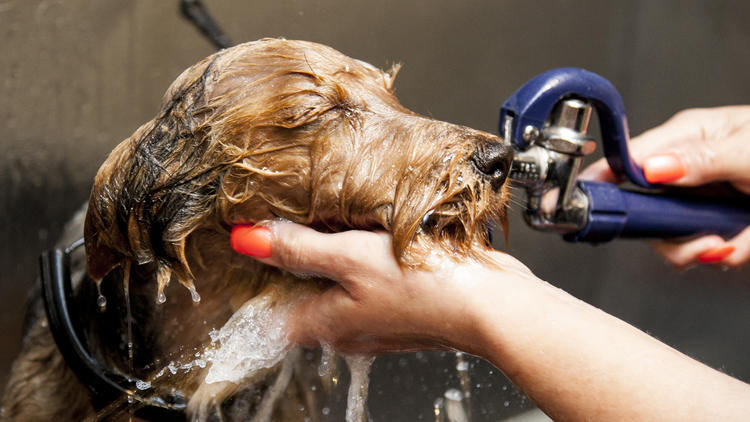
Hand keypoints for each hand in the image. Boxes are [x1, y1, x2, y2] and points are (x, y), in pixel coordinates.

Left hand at [229, 222, 537, 354]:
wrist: (494, 303)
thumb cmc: (427, 288)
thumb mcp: (349, 259)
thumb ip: (299, 249)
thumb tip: (248, 240)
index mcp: (328, 325)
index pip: (272, 310)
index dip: (258, 278)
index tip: (253, 244)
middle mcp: (351, 327)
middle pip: (306, 292)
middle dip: (297, 258)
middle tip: (291, 219)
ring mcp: (380, 316)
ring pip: (341, 281)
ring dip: (335, 252)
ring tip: (333, 217)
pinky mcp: (406, 300)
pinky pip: (372, 275)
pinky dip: (367, 253)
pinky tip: (374, 230)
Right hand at [580, 106, 749, 267]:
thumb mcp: (747, 151)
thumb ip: (699, 161)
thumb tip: (650, 168)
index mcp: (687, 138)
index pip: (627, 161)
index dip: (607, 186)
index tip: (599, 210)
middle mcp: (687, 169)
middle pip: (644, 211)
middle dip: (672, 236)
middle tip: (704, 242)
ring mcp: (701, 198)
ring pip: (672, 237)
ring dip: (704, 248)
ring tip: (734, 242)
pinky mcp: (718, 220)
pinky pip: (705, 247)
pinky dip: (728, 250)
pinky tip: (744, 240)